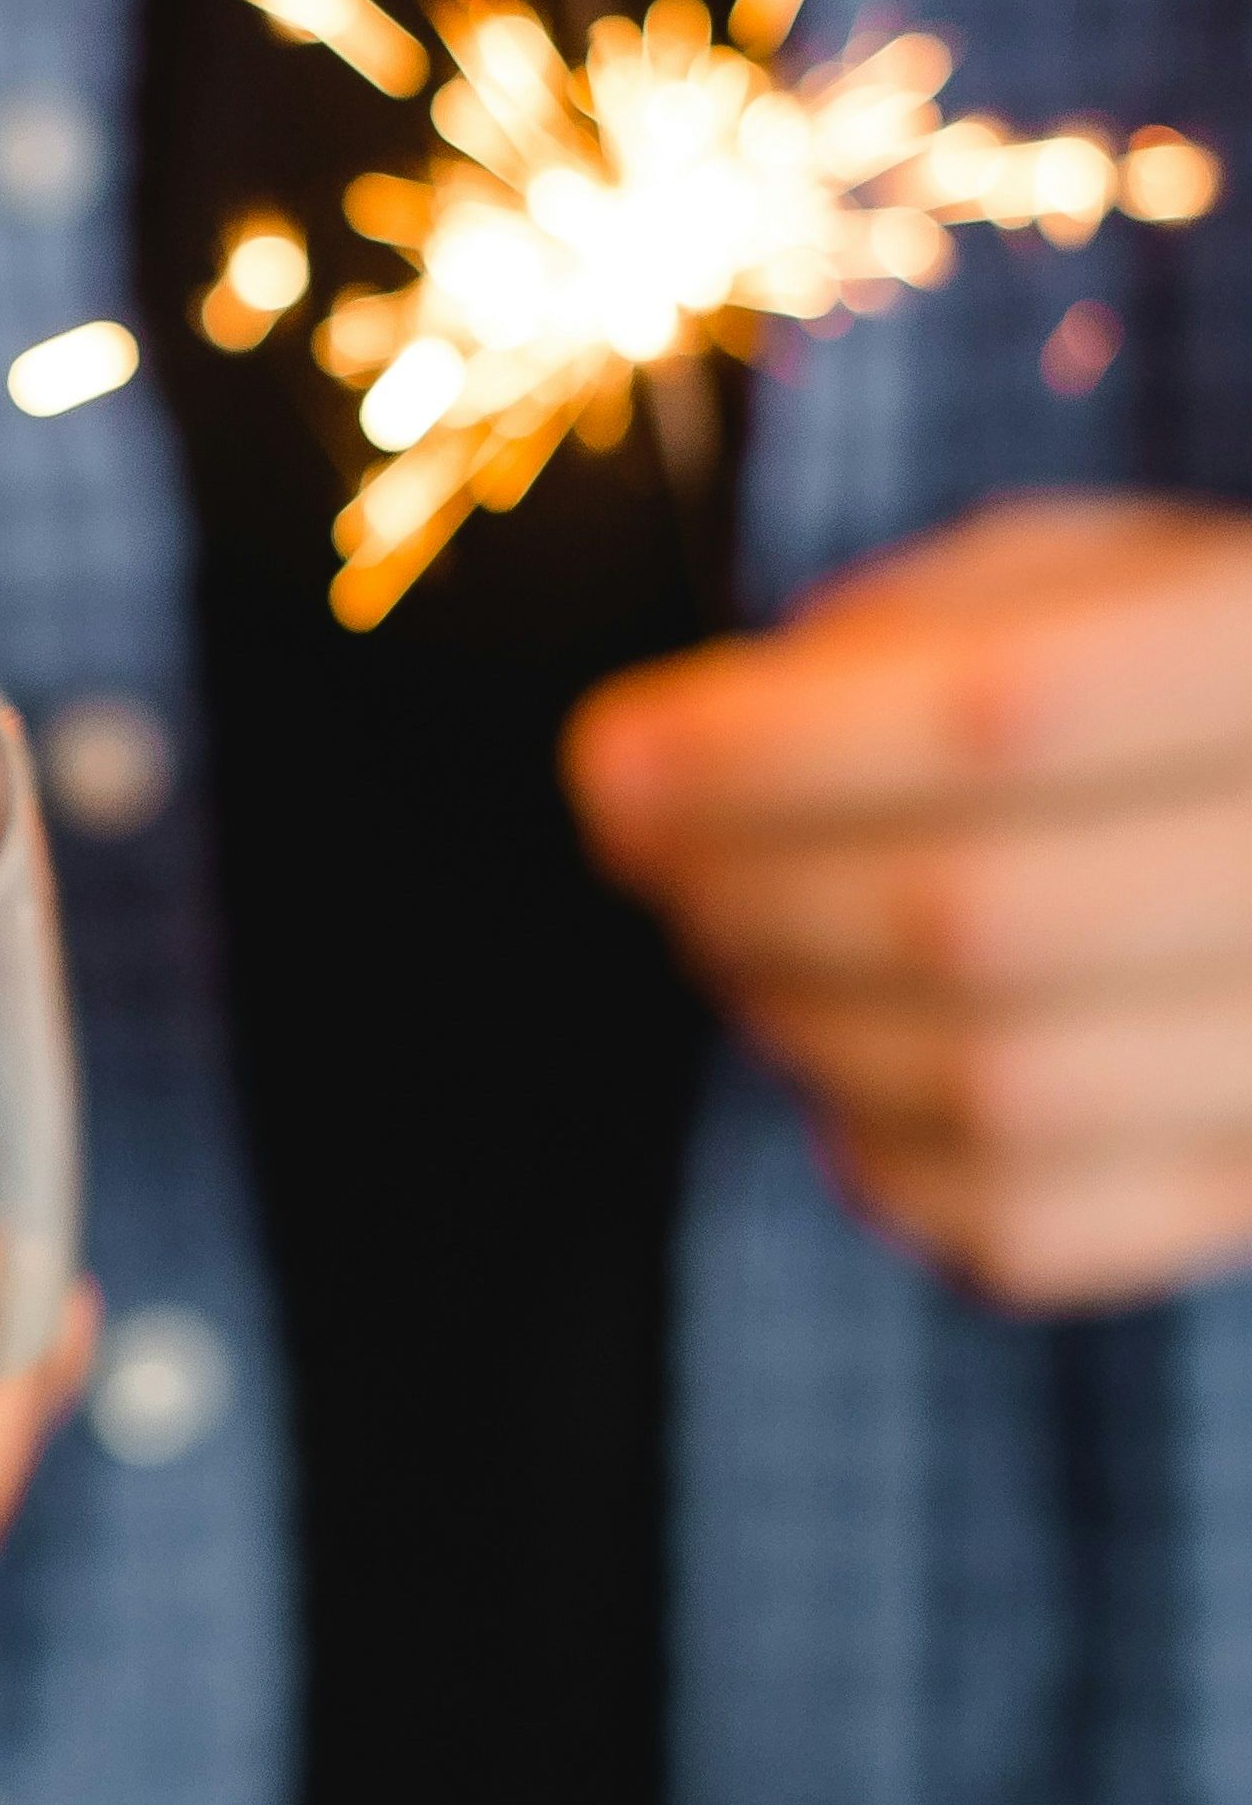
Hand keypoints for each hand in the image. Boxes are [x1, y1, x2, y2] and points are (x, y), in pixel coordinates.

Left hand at [571, 495, 1251, 1307]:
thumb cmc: (1218, 686)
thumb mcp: (1129, 575)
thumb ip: (946, 617)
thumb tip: (711, 730)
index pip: (1006, 714)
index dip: (767, 750)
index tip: (614, 757)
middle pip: (973, 916)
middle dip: (750, 887)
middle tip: (651, 851)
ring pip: (994, 1090)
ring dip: (797, 1017)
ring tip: (734, 940)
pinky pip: (1033, 1229)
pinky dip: (885, 1160)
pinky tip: (845, 1073)